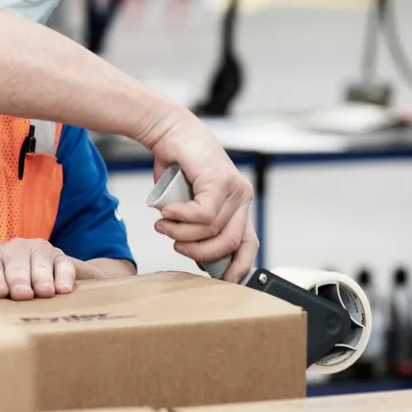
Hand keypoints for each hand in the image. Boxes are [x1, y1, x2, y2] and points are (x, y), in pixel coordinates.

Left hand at [0, 238, 106, 299]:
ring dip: (42, 279)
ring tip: (45, 293)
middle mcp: (14, 250)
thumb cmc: (2, 287)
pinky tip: (64, 289)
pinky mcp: (60, 257)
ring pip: (40, 264)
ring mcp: (38, 250)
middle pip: (15, 265)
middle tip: (22, 295)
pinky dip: (64, 276)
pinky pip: (63, 264)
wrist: (37, 273)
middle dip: (19, 280)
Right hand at [143, 111, 257, 283]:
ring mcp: (233, 188)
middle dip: (199, 252)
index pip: (248, 243)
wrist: (170, 131)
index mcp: (238, 205)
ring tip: (163, 225)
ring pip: (211, 229)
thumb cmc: (176, 166)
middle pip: (229, 242)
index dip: (237, 266)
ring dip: (181, 233)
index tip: (222, 280)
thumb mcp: (188, 204)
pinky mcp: (220, 181)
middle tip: (176, 246)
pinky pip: (202, 214)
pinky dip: (181, 217)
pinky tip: (167, 212)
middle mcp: (241, 197)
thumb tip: (194, 252)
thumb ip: (195, 226)